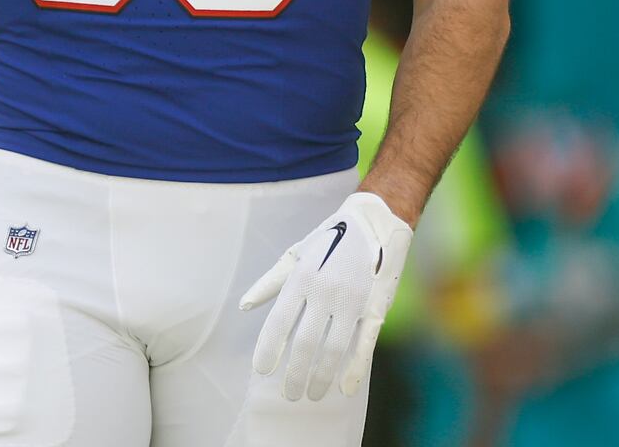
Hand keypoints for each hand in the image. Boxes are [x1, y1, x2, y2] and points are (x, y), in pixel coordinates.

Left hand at [239, 190, 413, 400]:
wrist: (375, 222)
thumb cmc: (329, 240)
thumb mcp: (296, 255)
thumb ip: (270, 283)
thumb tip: (244, 306)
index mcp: (302, 277)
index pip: (279, 322)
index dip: (269, 349)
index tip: (261, 371)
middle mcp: (325, 290)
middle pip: (305, 342)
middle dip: (295, 374)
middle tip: (289, 394)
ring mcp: (352, 300)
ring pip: (333, 349)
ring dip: (320, 377)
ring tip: (311, 395)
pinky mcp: (374, 307)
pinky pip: (364, 344)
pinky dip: (354, 369)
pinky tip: (344, 389)